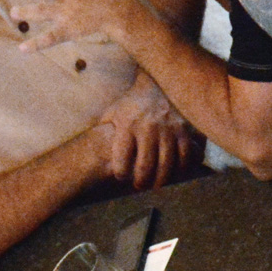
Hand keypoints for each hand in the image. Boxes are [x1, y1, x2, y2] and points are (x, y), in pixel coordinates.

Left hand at [97, 72, 192, 189]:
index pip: (121, 158)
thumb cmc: (131, 104)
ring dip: (160, 180)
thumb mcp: (112, 113)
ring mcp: (168, 129)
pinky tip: (175, 173)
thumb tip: (86, 150)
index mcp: (127, 125)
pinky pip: (186, 155)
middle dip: (141, 181)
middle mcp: (148, 128)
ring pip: (166, 164)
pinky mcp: (184, 130)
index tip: (121, 177)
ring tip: (155, 185)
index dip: (120, 173)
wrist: (156, 84)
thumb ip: (103, 132)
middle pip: (145, 165)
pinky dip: (181, 168)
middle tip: (139, 185)